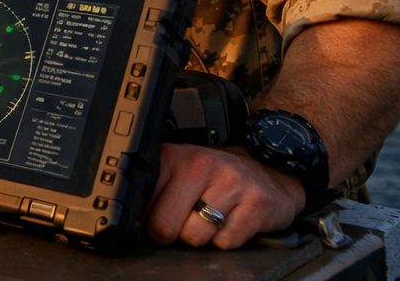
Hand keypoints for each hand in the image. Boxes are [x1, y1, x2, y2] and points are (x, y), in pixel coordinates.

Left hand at [144, 142, 305, 248]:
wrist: (267, 173)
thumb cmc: (216, 179)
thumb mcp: (180, 174)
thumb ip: (154, 192)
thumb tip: (133, 224)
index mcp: (173, 156)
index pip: (142, 204)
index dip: (148, 220)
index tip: (158, 218)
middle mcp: (200, 164)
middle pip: (165, 225)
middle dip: (172, 234)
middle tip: (185, 223)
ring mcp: (230, 182)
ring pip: (194, 236)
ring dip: (201, 237)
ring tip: (210, 218)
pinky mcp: (256, 203)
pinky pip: (225, 243)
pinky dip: (226, 241)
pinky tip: (231, 221)